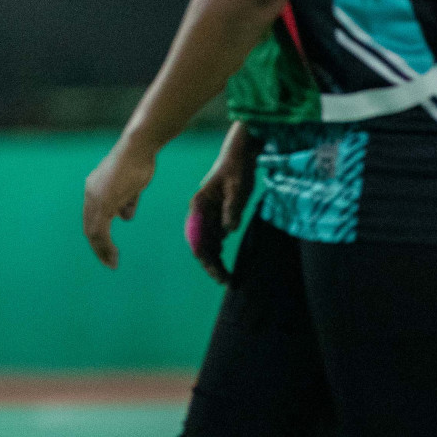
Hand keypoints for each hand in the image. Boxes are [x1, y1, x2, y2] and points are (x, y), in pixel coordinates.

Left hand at [83, 131, 158, 268]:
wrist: (138, 148)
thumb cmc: (139, 162)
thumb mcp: (131, 186)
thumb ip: (126, 202)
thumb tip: (125, 217)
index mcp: (94, 189)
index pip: (92, 217)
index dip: (99, 235)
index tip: (108, 249)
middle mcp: (90, 194)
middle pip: (89, 226)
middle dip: (98, 247)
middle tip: (109, 262)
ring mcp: (95, 198)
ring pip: (93, 232)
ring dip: (101, 250)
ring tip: (111, 263)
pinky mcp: (104, 202)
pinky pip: (100, 231)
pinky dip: (105, 246)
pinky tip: (113, 255)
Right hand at [185, 123, 256, 283]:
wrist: (239, 153)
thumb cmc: (237, 168)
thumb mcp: (237, 187)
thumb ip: (232, 208)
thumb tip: (228, 231)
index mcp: (199, 206)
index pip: (198, 239)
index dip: (207, 260)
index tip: (218, 275)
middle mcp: (199, 212)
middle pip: (201, 244)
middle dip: (211, 265)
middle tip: (226, 282)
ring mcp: (207, 213)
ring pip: (207, 242)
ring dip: (215, 259)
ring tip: (227, 277)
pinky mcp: (216, 213)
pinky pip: (214, 236)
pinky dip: (219, 249)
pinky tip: (225, 259)